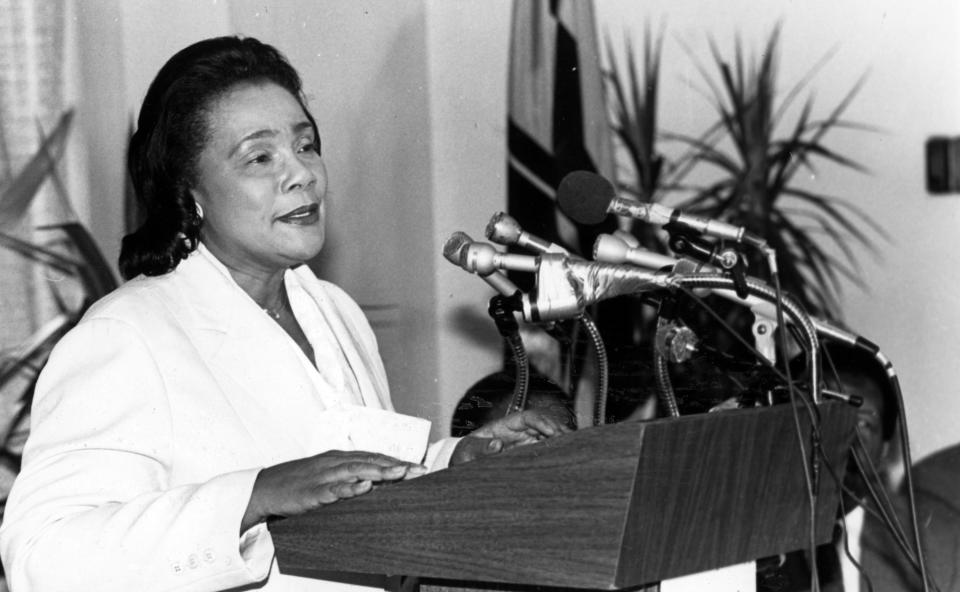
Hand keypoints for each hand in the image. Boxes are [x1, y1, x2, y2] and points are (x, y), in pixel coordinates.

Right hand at [242, 450, 425, 531]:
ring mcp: (324, 475)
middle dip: (396, 465)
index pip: (374, 457)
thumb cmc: (298, 483)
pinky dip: (350, 487)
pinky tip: (364, 486)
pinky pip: (334, 489)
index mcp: (341, 458)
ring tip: (400, 473)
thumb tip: (376, 484)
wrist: (266, 488)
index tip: (419, 468)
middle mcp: (335, 462)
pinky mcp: (313, 491)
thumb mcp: (327, 476)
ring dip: (380, 471)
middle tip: (419, 471)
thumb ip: (350, 477)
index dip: (397, 461)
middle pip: (371, 461)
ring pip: (356, 470)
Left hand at [450, 408, 571, 465]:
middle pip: (542, 424)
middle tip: (570, 440)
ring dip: (560, 440)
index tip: (552, 430)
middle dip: (557, 429)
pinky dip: (556, 451)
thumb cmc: (465, 455)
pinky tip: (566, 456)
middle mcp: (517, 431)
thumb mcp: (467, 452)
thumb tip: (497, 445)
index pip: (527, 417)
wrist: (465, 465)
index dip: (541, 421)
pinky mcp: (528, 454)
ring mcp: (524, 442)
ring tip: (573, 448)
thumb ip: (480, 449)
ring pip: (547, 436)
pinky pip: (545, 449)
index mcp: (503, 426)